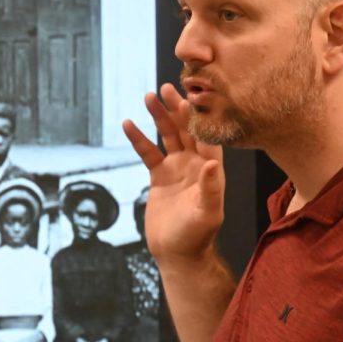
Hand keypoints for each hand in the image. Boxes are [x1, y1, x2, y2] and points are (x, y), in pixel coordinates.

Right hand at [123, 84, 224, 262]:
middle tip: (167, 88)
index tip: (190, 98)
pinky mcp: (160, 176)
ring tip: (149, 96)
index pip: (207, 137)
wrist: (178, 254)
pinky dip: (139, 139)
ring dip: (159, 116)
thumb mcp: (206, 214)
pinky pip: (149, 152)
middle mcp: (196, 164)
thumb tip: (214, 163)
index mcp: (212, 170)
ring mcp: (178, 168)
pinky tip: (129, 124)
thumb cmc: (196, 237)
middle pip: (187, 129)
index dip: (199, 118)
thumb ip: (210, 188)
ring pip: (168, 136)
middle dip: (178, 109)